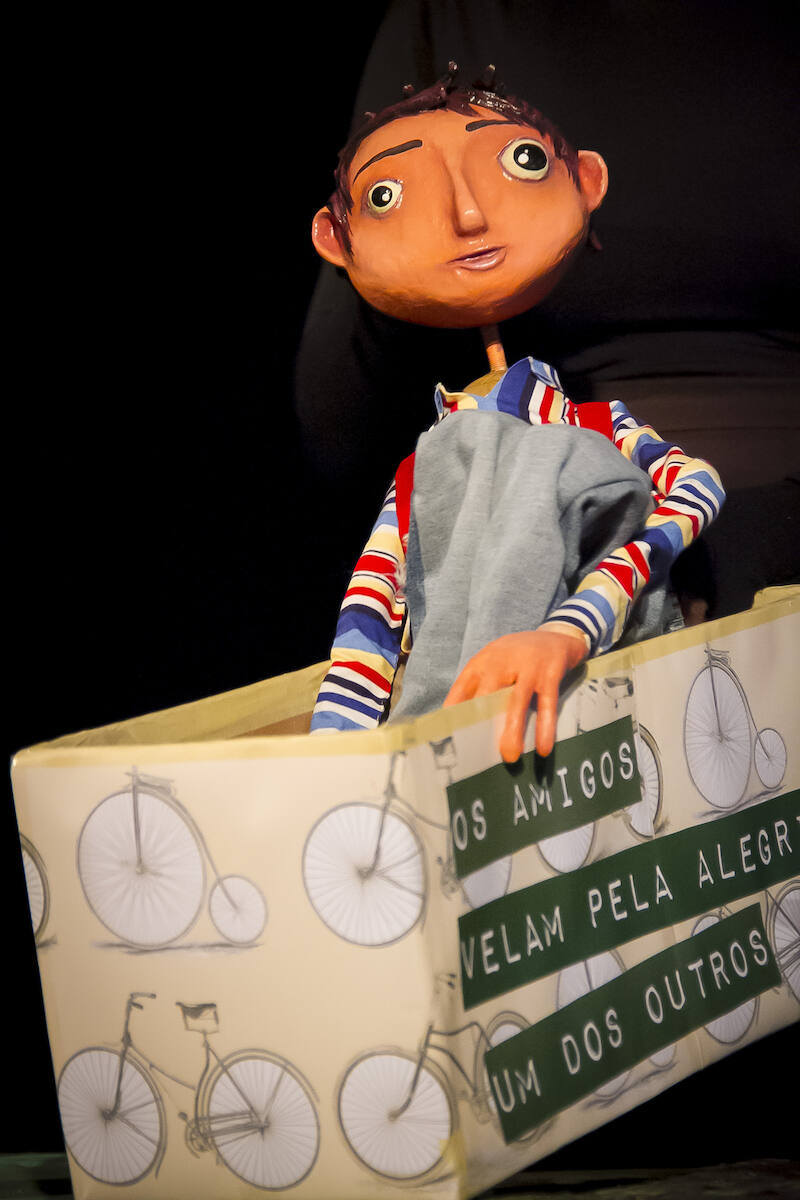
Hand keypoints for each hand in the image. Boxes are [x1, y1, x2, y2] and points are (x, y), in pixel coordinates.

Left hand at [443, 628, 587, 762]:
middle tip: (477, 753)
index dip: (453, 711)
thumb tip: (460, 723)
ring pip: (517, 701)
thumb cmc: (520, 656)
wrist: (557, 634)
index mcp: (484, 661)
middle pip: (487, 695)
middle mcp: (503, 662)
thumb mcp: (496, 662)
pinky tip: (543, 747)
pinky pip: (548, 703)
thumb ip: (479, 686)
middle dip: (481, 724)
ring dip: (513, 730)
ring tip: (510, 756)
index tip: (447, 735)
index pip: (462, 687)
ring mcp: (528, 666)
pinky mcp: (550, 672)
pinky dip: (545, 727)